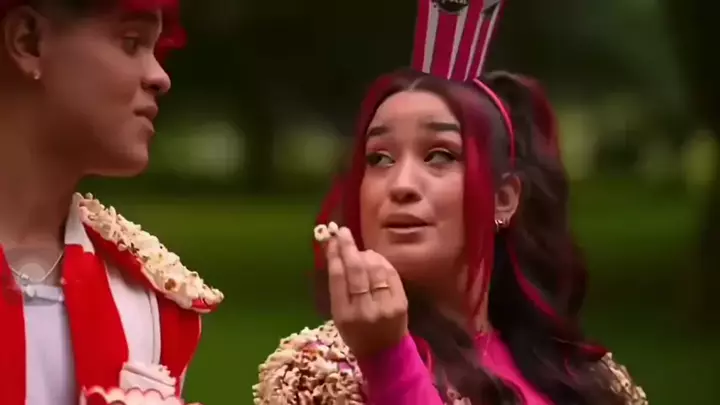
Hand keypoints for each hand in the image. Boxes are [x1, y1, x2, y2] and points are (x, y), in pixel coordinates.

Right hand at [325, 227, 408, 358]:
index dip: (335, 255)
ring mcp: (385, 306)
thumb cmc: (356, 332)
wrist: (385, 352)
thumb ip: (338, 288)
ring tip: (360, 251)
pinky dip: (381, 262)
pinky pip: (390, 274)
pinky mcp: (401, 302)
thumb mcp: (339, 316)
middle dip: (348, 247)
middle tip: (343, 232)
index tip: (332, 239)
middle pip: (356, 271)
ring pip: (375, 270)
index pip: (338, 278)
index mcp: (344, 315)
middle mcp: (364, 310)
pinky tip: (375, 258)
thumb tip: (338, 252)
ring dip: (366, 254)